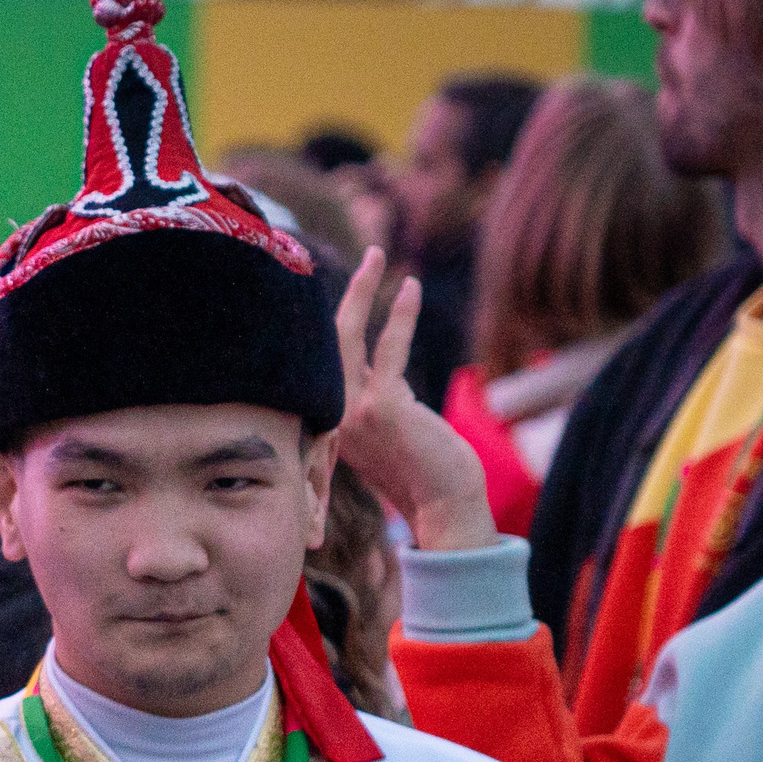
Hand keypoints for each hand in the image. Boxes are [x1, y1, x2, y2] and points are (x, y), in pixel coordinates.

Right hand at [333, 247, 498, 552]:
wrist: (443, 507)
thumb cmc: (424, 470)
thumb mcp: (389, 426)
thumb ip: (377, 392)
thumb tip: (382, 351)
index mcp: (328, 420)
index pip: (319, 359)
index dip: (326, 317)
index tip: (342, 283)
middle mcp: (331, 415)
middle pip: (324, 340)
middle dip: (342, 293)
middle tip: (360, 255)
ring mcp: (352, 413)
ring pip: (346, 336)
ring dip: (362, 290)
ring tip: (378, 255)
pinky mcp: (383, 409)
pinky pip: (388, 348)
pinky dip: (399, 314)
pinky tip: (409, 287)